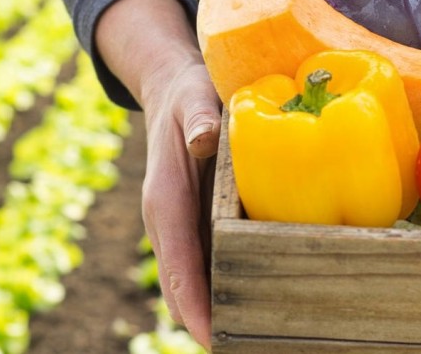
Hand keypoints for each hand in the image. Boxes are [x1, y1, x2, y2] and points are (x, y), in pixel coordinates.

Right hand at [94, 0, 220, 349]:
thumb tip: (203, 140)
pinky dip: (223, 294)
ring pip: (192, 284)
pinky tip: (256, 312)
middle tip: (241, 350)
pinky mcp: (195, 228)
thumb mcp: (194, 98)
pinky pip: (206, 269)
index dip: (191, 302)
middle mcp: (168, 224)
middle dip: (205, 324)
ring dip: (215, 316)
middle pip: (181, 288)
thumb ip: (199, 119)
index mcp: (164, 200)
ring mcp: (181, 230)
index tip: (209, 337)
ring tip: (253, 343)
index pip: (176, 262)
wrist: (172, 92)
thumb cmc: (188, 96)